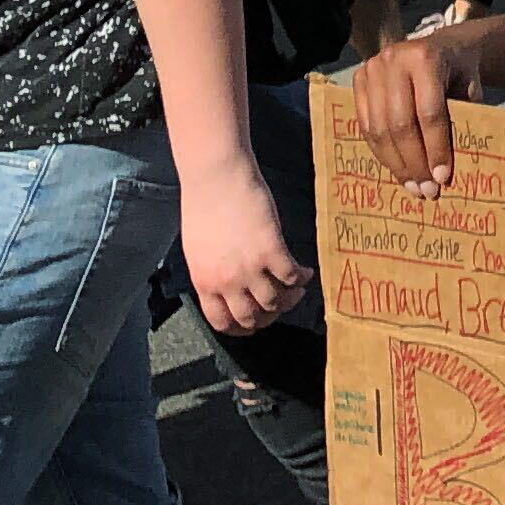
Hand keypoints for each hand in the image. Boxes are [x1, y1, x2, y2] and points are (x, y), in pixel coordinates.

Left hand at [181, 165, 312, 335]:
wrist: (215, 177)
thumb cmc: (204, 206)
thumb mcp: (199, 250)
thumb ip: (213, 272)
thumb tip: (230, 287)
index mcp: (204, 282)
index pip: (222, 322)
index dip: (241, 327)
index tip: (254, 323)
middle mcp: (226, 281)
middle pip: (252, 317)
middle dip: (269, 316)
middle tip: (280, 304)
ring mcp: (249, 267)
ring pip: (275, 301)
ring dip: (290, 298)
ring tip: (297, 288)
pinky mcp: (271, 249)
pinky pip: (291, 276)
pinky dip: (301, 278)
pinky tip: (305, 271)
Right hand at [352, 25, 482, 193]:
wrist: (442, 46)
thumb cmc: (460, 74)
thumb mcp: (470, 89)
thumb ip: (461, 119)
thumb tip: (446, 170)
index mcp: (426, 58)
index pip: (429, 112)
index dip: (435, 148)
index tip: (442, 177)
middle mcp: (394, 60)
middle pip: (400, 124)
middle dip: (414, 162)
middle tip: (427, 190)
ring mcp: (372, 69)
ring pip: (379, 128)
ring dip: (396, 164)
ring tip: (413, 186)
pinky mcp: (358, 80)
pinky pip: (366, 126)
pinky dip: (382, 152)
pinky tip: (398, 169)